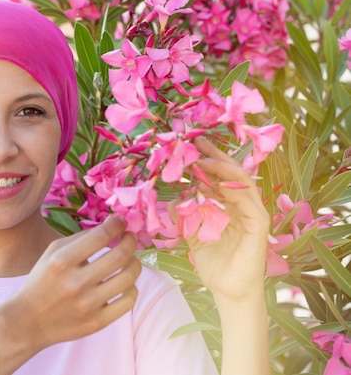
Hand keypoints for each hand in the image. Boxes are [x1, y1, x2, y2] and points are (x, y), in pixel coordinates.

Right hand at [8, 215, 141, 349]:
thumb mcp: (52, 252)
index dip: (117, 225)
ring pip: (129, 278)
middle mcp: (75, 283)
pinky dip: (131, 288)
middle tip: (130, 238)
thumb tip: (112, 224)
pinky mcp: (97, 323)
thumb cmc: (42, 281)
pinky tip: (124, 283)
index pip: (101, 236)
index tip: (121, 222)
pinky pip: (128, 302)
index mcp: (62, 261)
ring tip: (130, 260)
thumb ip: (81, 237)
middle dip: (130, 241)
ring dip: (134, 263)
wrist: (28, 321)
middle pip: (120, 256)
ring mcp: (87, 305)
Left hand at [181, 138, 269, 301]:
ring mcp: (255, 214)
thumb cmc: (214, 264)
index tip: (189, 146)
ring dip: (221, 168)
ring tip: (200, 160)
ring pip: (242, 181)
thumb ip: (185, 215)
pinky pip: (248, 200)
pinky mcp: (260, 225)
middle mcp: (245, 206)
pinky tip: (216, 182)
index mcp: (231, 206)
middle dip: (215, 155)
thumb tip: (173, 198)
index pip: (221, 176)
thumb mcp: (193, 234)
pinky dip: (232, 189)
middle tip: (196, 141)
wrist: (228, 292)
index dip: (207, 160)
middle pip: (233, 172)